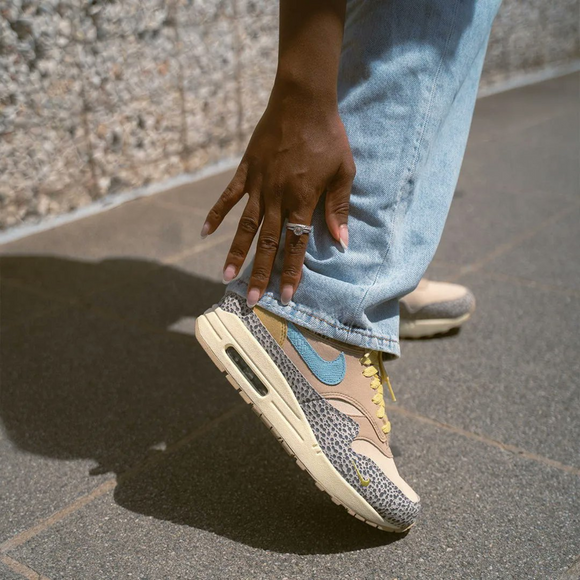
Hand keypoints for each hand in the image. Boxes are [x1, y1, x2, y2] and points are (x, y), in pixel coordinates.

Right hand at [201, 88, 354, 306]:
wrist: (304, 101)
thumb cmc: (329, 137)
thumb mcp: (344, 172)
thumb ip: (338, 207)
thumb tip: (341, 241)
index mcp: (303, 201)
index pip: (296, 245)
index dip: (290, 272)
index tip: (285, 295)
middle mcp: (278, 198)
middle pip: (268, 243)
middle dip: (260, 273)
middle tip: (252, 298)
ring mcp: (259, 185)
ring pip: (246, 227)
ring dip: (236, 253)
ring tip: (226, 276)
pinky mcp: (246, 171)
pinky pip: (228, 197)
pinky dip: (216, 214)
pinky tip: (205, 233)